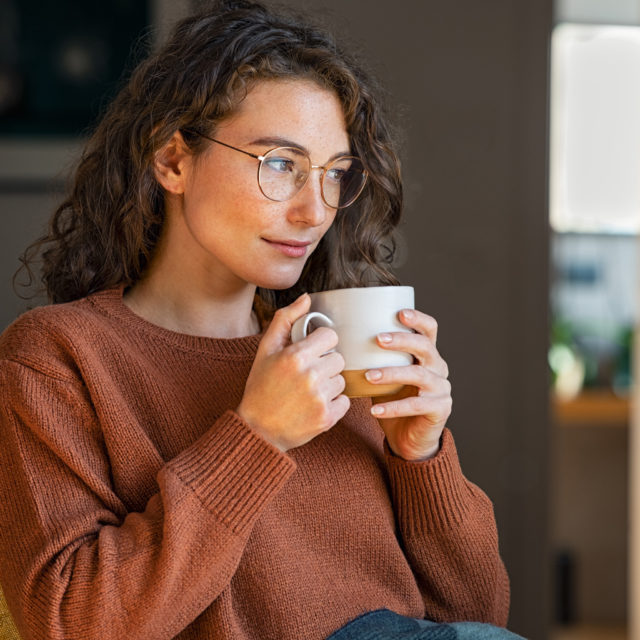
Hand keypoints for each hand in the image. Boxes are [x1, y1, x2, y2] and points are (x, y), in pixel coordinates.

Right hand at [237, 293, 349, 451]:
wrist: (257, 429)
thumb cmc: (260, 387)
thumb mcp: (266, 350)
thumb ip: (285, 320)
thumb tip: (306, 298)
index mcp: (296, 356)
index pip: (330, 336)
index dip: (321, 343)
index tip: (310, 352)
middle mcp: (310, 376)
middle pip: (338, 358)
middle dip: (325, 364)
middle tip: (307, 375)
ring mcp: (320, 398)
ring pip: (342, 380)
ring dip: (329, 384)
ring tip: (308, 392)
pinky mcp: (327, 418)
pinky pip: (345, 401)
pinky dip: (333, 404)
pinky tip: (314, 405)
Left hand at [367, 309, 451, 460]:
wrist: (408, 438)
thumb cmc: (393, 400)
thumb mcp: (382, 375)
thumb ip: (372, 358)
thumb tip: (338, 339)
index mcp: (427, 355)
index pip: (429, 329)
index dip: (418, 319)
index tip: (399, 313)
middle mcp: (438, 368)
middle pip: (425, 346)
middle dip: (401, 340)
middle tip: (377, 339)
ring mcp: (442, 388)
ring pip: (419, 375)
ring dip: (392, 373)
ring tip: (369, 376)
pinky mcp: (440, 409)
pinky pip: (417, 405)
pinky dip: (394, 407)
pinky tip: (375, 410)